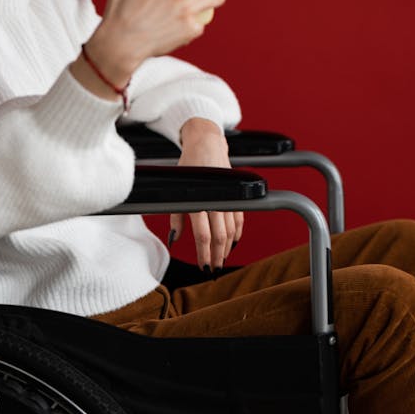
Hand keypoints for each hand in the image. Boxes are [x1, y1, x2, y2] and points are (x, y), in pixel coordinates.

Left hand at [169, 118, 242, 270]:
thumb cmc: (187, 166)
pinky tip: (232, 243)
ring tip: (221, 258)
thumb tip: (174, 238)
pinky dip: (237, 233)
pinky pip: (239, 219)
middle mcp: (216, 199)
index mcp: (199, 199)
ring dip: (227, 247)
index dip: (204, 253)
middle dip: (217, 255)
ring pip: (231, 230)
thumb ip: (176, 215)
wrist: (205, 144)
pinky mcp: (235, 193)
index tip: (203, 266)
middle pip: (219, 236)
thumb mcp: (176, 189)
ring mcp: (227, 196)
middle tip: (213, 269)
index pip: (203, 235)